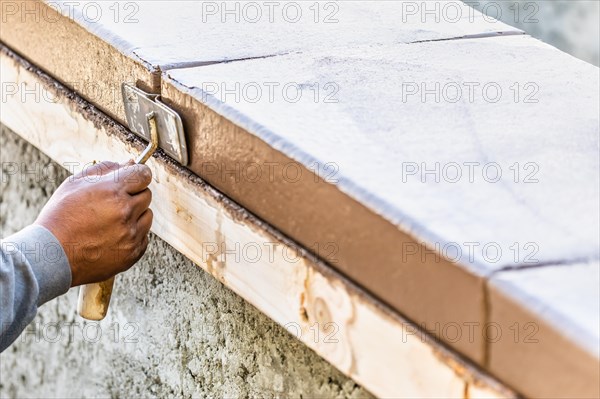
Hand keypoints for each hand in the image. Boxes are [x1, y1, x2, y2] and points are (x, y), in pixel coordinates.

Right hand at [35, 160, 152, 286]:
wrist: (52, 257)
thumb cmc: (60, 217)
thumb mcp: (75, 184)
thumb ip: (105, 169)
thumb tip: (131, 163)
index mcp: (113, 191)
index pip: (144, 174)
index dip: (137, 175)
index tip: (132, 179)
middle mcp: (126, 212)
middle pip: (146, 194)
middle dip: (133, 195)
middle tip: (111, 204)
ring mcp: (132, 234)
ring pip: (147, 215)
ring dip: (135, 215)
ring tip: (110, 222)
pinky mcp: (134, 252)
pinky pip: (144, 236)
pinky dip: (133, 235)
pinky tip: (112, 237)